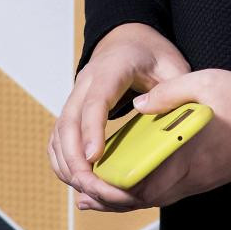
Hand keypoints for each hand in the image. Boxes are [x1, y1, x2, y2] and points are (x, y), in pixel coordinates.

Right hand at [49, 23, 190, 212]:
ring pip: (59, 134)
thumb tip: (159, 116)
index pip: (96, 101)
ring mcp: (75, 95)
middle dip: (75, 159)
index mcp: (112, 69)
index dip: (91, 130)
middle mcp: (86, 82)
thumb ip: (172, 87)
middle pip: (69, 122)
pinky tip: (76, 180)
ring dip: (67, 165)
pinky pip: (58, 138)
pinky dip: (62, 161)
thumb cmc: (152, 53)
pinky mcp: (72, 109)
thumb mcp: (171, 63)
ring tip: (87, 190)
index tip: (93, 158)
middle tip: (92, 187)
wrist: (128, 39)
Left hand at [74, 69, 230, 211]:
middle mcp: (193, 176)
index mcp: (189, 153)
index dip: (115, 188)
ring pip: (155, 198)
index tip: (93, 181)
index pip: (144, 184)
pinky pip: (168, 191)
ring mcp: (200, 180)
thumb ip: (168, 93)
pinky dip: (145, 190)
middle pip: (144, 199)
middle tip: (84, 192)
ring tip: (98, 193)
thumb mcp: (204, 82)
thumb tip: (139, 105)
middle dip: (111, 199)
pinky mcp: (205, 178)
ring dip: (125, 197)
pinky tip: (134, 179)